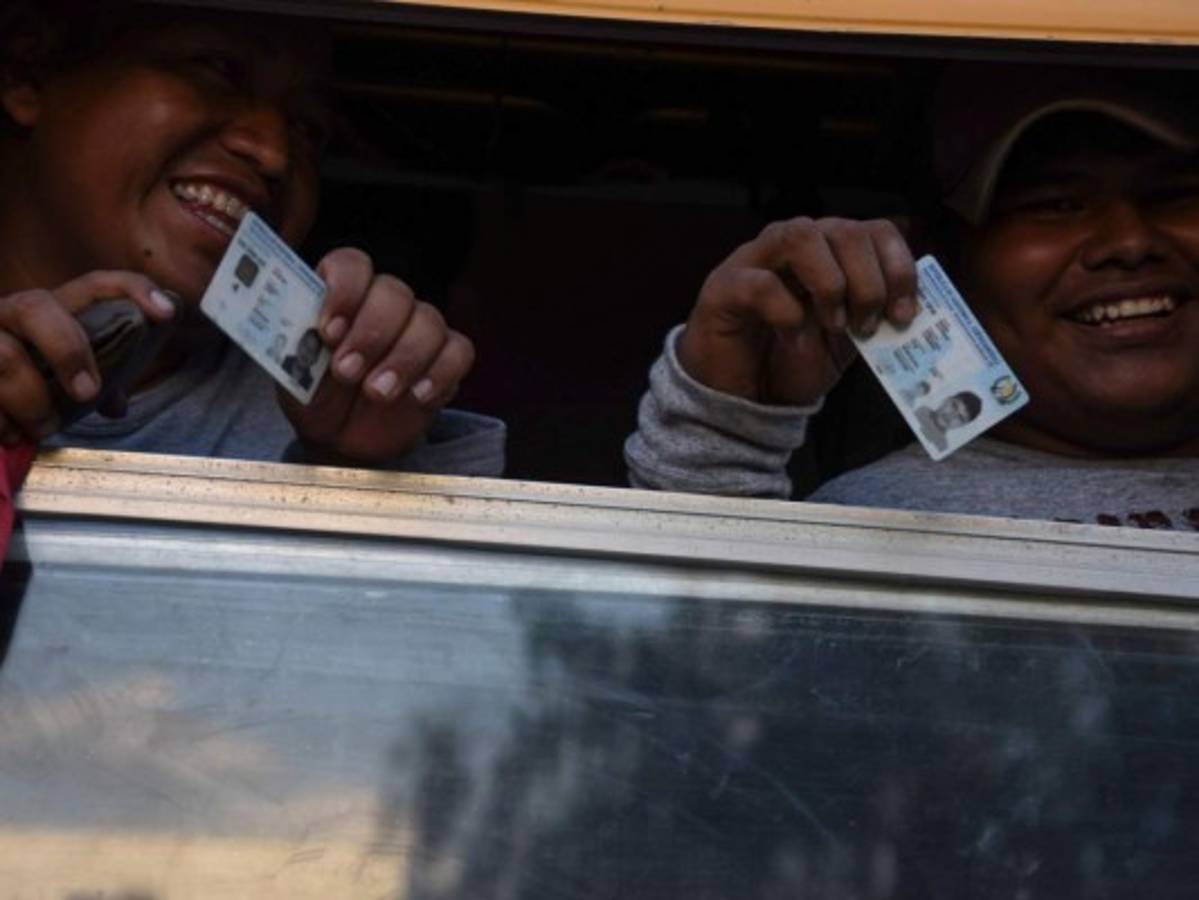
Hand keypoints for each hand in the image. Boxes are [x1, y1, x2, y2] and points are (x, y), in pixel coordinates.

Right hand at [0, 271, 176, 443]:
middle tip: (86, 394)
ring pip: (3, 355)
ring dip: (31, 399)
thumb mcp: (62, 379)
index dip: (133, 290)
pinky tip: (11, 434)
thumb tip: (116, 405)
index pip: (94, 285)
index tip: (167, 315)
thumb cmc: (25, 382)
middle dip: (66, 350)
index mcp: (50, 311)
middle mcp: (12, 312)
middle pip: (37, 307)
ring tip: (44, 428)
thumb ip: (93, 383)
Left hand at [279, 248, 474, 463]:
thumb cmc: (314, 395)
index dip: (344, 291)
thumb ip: (297, 348)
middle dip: (371, 334)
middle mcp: (383, 303)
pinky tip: (417, 395)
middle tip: (347, 372)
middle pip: (394, 292)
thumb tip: (304, 334)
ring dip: (404, 359)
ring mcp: (418, 329)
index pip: (352, 265)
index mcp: (341, 294)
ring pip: (428, 321)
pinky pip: (459, 352)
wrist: (340, 437)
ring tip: (377, 394)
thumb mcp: (292, 374)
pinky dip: (440, 373)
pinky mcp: (445, 359)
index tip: (328, 331)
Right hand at [677, 217, 917, 405]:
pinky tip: (795, 337)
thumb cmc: (793, 360)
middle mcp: (792, 244)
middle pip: (844, 229)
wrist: (744, 397)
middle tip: (867, 324)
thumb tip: (916, 307)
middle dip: (869, 280)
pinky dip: (787, 311)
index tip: (905, 314)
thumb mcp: (849, 338)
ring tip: (835, 325)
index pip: (875, 230)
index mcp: (829, 251)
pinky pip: (760, 283)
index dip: (899, 267)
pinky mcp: (723, 287)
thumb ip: (875, 314)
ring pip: (800, 235)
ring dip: (830, 283)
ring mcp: (754, 260)